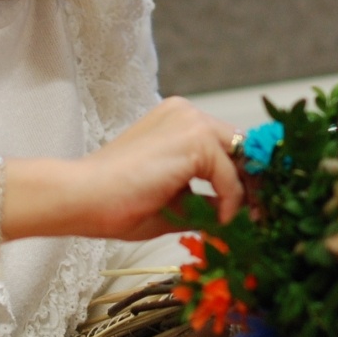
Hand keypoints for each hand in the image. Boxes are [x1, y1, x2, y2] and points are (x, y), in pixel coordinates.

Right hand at [69, 97, 244, 240]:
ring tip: (239, 223)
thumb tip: (233, 218)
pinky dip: (230, 202)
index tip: (250, 209)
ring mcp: (191, 122)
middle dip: (251, 182)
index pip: (226, 145)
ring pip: (240, 159)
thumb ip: (203, 203)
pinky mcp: (195, 140)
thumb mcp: (171, 202)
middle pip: (240, 146)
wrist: (81, 197)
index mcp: (176, 121)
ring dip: (244, 193)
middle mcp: (186, 113)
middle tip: (257, 216)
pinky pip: (230, 176)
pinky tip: (217, 221)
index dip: (241, 177)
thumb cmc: (114, 202)